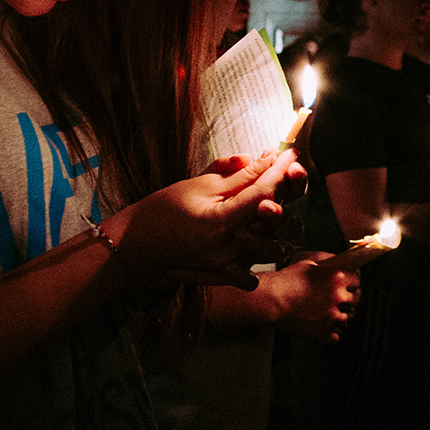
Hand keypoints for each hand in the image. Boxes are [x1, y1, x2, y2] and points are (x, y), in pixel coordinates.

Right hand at [116, 150, 305, 290]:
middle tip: (286, 174)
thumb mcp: (202, 184)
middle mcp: (228, 247)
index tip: (290, 153)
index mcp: (220, 221)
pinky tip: (258, 240)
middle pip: (275, 220)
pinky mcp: (224, 276)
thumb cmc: (167, 209)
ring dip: (278, 225)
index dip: (280, 170)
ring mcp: (227, 265)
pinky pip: (253, 275)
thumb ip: (239, 175)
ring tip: (273, 207)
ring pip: (273, 246)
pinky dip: (259, 258)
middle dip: (285, 193)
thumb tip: (269, 157)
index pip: (264, 193)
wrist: (140, 242)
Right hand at [264, 253, 361, 342]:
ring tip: (327, 313)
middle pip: (356, 300)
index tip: (349, 284)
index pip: (358, 280)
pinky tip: (322, 325)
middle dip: (348, 299)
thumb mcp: (309, 263)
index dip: (352, 282)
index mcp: (337, 278)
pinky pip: (336, 335)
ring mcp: (332, 317)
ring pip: (347, 319)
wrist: (270, 300)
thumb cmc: (286, 281)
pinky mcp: (324, 333)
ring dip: (340, 316)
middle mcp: (338, 297)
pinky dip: (331, 332)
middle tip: (337, 300)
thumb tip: (340, 262)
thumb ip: (328, 263)